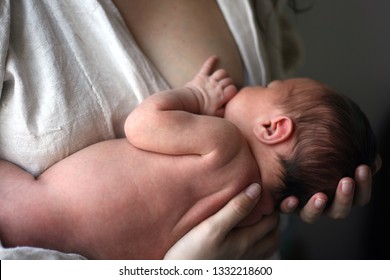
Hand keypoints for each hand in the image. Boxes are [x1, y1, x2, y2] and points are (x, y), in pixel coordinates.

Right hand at [164, 183, 278, 258]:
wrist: (180, 278)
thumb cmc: (191, 254)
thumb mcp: (212, 226)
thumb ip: (235, 208)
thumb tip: (256, 188)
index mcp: (246, 242)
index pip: (272, 220)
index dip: (271, 204)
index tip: (264, 192)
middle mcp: (249, 254)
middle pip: (272, 233)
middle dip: (272, 216)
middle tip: (263, 202)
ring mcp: (242, 263)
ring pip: (266, 246)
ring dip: (267, 230)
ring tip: (257, 217)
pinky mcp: (233, 267)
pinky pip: (256, 255)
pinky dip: (258, 242)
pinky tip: (244, 236)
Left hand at [186, 55, 236, 116]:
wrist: (188, 102)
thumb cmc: (201, 110)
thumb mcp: (215, 115)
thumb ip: (225, 112)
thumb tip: (230, 109)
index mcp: (221, 96)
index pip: (233, 89)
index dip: (233, 91)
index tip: (230, 94)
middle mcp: (217, 86)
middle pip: (229, 80)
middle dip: (229, 83)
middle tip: (226, 87)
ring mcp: (209, 80)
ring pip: (222, 72)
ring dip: (223, 74)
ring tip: (222, 78)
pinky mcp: (201, 76)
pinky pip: (207, 66)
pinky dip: (211, 61)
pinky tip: (215, 57)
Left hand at [279, 164, 373, 222]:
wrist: (283, 157)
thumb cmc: (319, 156)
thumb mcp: (336, 154)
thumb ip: (353, 155)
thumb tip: (373, 158)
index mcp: (340, 196)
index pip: (360, 197)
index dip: (364, 185)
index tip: (362, 167)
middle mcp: (323, 206)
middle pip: (339, 212)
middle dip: (344, 198)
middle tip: (346, 181)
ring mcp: (303, 207)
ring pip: (311, 216)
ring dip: (317, 208)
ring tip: (321, 196)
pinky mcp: (284, 204)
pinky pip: (285, 210)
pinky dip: (289, 206)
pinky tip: (292, 198)